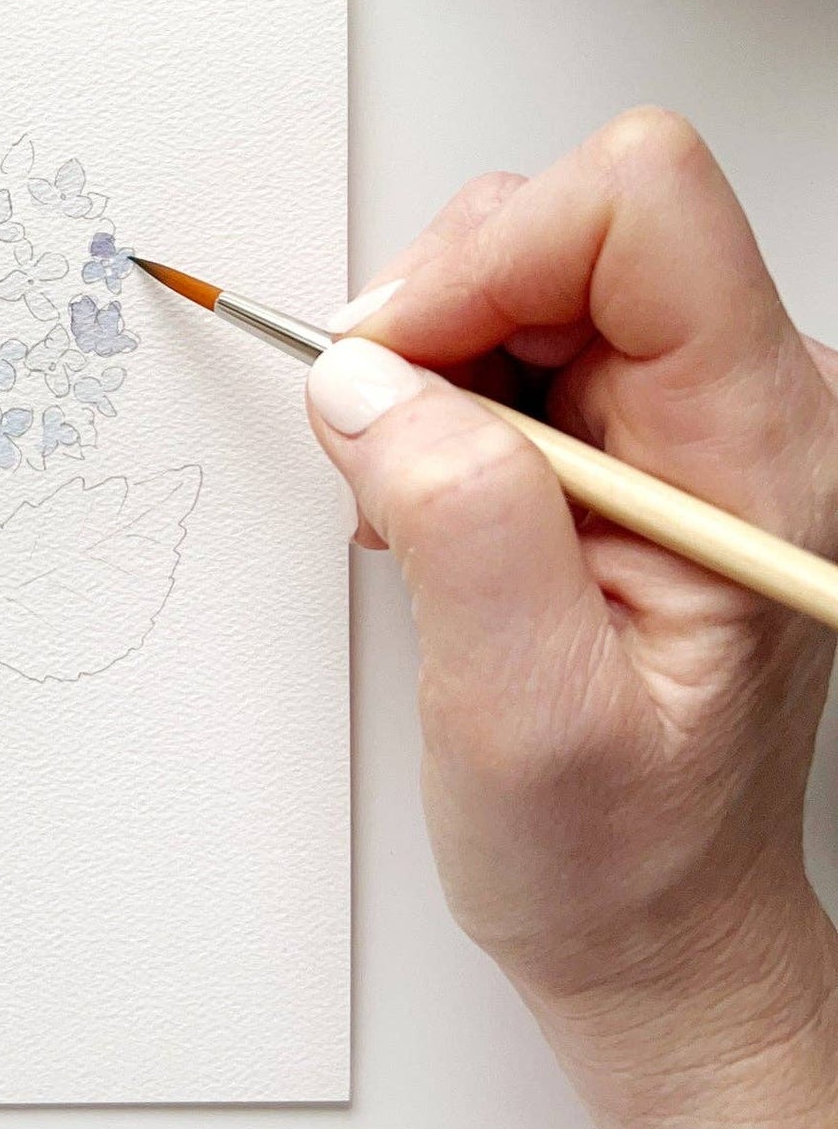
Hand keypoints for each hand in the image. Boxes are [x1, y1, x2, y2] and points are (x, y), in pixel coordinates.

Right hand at [305, 109, 837, 1128]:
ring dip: (428, 364)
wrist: (657, 918)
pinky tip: (438, 498)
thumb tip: (370, 377)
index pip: (640, 210)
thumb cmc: (622, 851)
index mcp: (759, 453)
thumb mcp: (522, 717)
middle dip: (437, 316)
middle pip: (566, 222)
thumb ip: (459, 525)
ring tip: (415, 499)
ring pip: (522, 264)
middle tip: (390, 451)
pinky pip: (508, 330)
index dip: (489, 257)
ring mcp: (691, 411)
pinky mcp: (636, 426)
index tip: (400, 365)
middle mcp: (747, 405)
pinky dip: (436, 394)